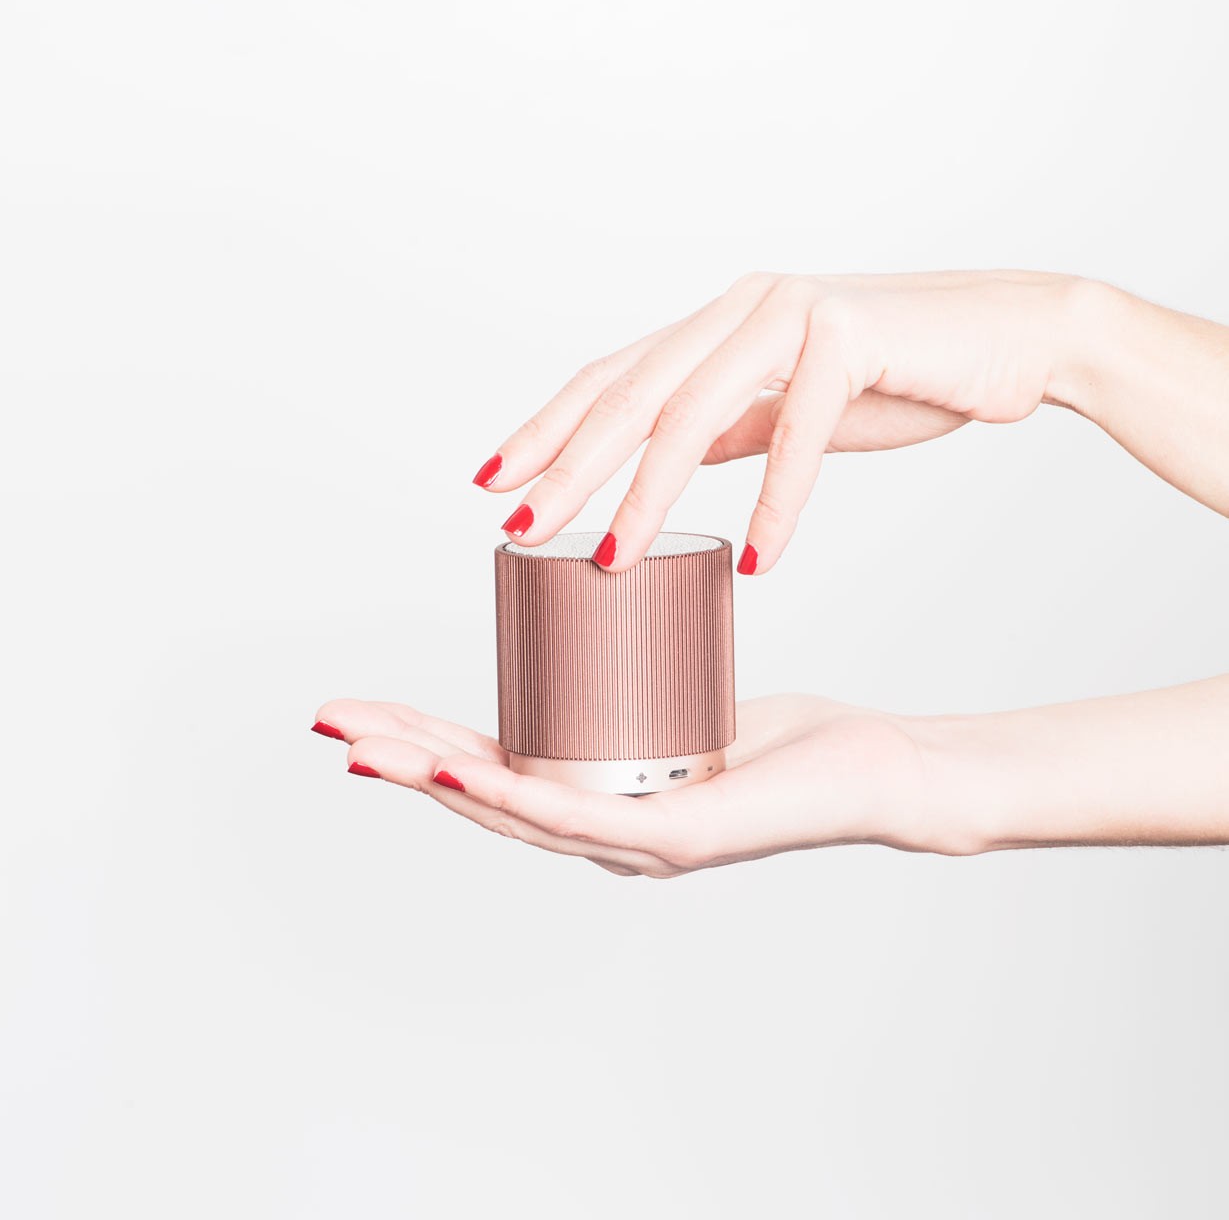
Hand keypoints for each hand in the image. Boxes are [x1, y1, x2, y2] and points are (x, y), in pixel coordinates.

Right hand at [310, 694, 968, 876]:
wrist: (878, 773)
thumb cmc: (791, 744)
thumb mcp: (693, 706)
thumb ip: (648, 687)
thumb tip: (608, 630)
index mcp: (601, 798)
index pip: (490, 765)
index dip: (417, 735)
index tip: (357, 704)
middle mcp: (607, 833)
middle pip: (482, 791)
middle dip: (398, 755)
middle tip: (325, 720)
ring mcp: (638, 843)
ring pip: (513, 809)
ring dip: (432, 777)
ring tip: (365, 747)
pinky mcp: (679, 834)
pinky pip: (581, 818)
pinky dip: (513, 793)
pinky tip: (462, 769)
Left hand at [473, 270, 1093, 572]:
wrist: (1018, 335)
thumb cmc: (904, 372)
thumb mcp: (794, 406)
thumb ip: (732, 426)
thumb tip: (669, 465)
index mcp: (721, 324)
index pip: (614, 377)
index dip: (549, 428)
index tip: (495, 480)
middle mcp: (743, 308)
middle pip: (632, 392)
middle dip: (568, 465)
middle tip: (519, 526)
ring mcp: (794, 312)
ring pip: (696, 407)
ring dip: (647, 492)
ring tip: (610, 560)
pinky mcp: (853, 332)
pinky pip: (801, 428)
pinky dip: (777, 500)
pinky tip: (759, 561)